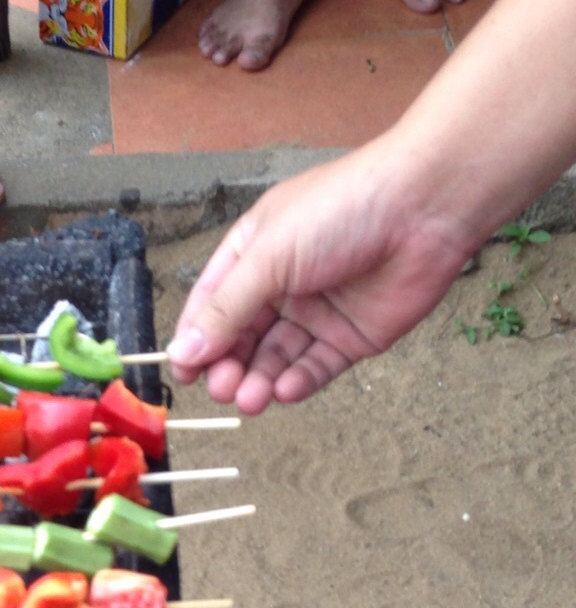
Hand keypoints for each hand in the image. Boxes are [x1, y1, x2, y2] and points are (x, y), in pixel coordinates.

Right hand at [166, 145, 474, 412]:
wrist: (425, 208)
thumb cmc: (342, 210)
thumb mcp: (268, 256)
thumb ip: (226, 309)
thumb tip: (183, 351)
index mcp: (254, 253)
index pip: (211, 304)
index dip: (195, 340)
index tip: (183, 373)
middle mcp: (282, 284)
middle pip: (241, 338)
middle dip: (228, 366)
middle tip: (222, 389)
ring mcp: (317, 312)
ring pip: (275, 359)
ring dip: (258, 381)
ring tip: (250, 399)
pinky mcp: (350, 337)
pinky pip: (314, 368)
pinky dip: (298, 383)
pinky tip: (285, 390)